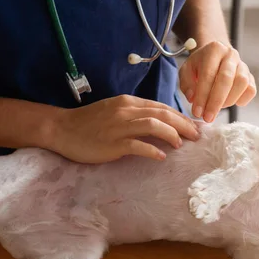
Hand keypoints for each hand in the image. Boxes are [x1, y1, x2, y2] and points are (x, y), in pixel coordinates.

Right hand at [49, 95, 199, 162]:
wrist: (62, 129)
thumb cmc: (89, 123)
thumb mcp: (114, 112)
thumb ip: (135, 116)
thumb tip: (159, 124)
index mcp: (128, 103)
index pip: (161, 107)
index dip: (180, 116)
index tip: (194, 125)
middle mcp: (125, 111)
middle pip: (162, 114)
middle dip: (183, 124)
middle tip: (196, 135)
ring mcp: (118, 126)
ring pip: (153, 125)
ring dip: (171, 134)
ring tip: (181, 144)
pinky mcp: (112, 143)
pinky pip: (137, 145)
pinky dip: (152, 150)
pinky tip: (161, 156)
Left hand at [179, 41, 256, 122]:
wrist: (215, 57)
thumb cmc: (199, 66)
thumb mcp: (186, 70)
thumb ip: (187, 84)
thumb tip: (193, 98)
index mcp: (213, 50)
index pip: (208, 75)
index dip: (202, 96)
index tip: (197, 112)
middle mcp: (230, 55)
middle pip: (226, 79)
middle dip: (216, 102)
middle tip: (208, 117)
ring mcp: (243, 65)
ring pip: (242, 84)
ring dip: (228, 101)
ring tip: (217, 108)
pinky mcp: (251, 76)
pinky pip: (251, 90)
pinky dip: (241, 100)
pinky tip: (229, 102)